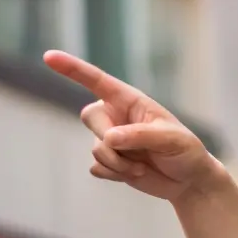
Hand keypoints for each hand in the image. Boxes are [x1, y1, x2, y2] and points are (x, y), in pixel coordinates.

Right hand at [43, 50, 222, 201]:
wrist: (188, 181)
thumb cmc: (184, 151)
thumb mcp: (170, 139)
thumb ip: (140, 136)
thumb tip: (109, 139)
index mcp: (130, 101)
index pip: (97, 81)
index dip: (72, 69)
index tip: (49, 56)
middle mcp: (116, 117)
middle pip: (90, 118)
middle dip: (110, 139)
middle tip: (136, 153)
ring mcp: (110, 140)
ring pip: (96, 149)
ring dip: (119, 163)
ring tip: (142, 167)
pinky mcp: (108, 162)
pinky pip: (97, 168)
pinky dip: (116, 175)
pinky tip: (135, 174)